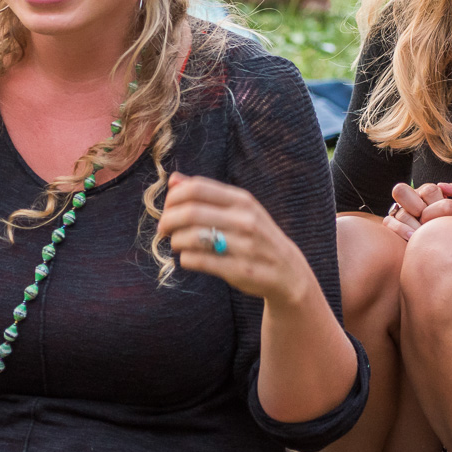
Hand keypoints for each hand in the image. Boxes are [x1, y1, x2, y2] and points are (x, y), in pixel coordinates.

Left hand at [158, 172, 318, 305]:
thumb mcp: (240, 209)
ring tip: (176, 244)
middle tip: (163, 229)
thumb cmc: (257, 236)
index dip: (173, 198)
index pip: (196, 188)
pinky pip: (199, 261)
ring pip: (192, 237)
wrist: (289, 272)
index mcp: (242, 200)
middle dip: (168, 220)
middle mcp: (245, 220)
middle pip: (190, 212)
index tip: (168, 208)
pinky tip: (188, 258)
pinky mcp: (239, 270)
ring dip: (175, 241)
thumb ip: (207, 193)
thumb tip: (173, 179)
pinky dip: (186, 259)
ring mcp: (244, 246)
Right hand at [382, 181, 443, 240]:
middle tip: (426, 221)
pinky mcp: (396, 228)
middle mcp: (414, 201)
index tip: (446, 219)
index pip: (428, 190)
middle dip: (415, 205)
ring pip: (400, 211)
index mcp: (430, 193)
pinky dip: (399, 229)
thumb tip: (442, 185)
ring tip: (423, 235)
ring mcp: (404, 214)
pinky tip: (412, 239)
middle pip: (402, 191)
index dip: (435, 204)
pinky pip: (389, 222)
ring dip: (412, 224)